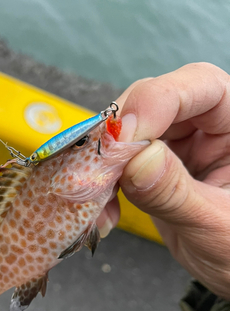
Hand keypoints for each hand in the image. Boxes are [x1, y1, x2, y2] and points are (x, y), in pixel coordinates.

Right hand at [98, 63, 229, 298]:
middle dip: (120, 134)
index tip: (122, 137)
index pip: (201, 86)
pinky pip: (119, 159)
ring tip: (96, 198)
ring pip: (129, 129)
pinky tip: (104, 212)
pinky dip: (103, 183)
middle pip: (154, 100)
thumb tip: (135, 159)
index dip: (156, 101)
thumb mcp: (214, 224)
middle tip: (97, 168)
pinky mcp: (156, 162)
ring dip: (105, 163)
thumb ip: (174, 192)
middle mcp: (208, 124)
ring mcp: (180, 141)